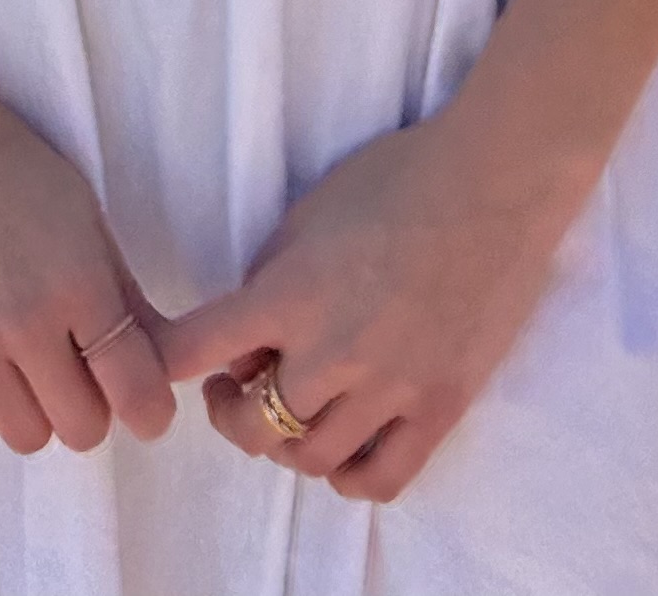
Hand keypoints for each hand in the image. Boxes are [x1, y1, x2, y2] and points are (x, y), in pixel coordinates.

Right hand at [0, 77, 174, 454]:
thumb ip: (122, 294)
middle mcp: (25, 321)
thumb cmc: (8, 163)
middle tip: (75, 368)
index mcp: (78, 280)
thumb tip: (160, 365)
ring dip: (35, 409)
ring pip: (26, 438)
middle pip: (82, 430)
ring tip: (21, 358)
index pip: (135, 391)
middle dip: (88, 406)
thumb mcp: (83, 215)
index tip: (145, 405)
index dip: (148, 409)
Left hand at [163, 104, 587, 503]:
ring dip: (286, 443)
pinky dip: (348, 476)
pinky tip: (343, 447)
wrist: (496, 183)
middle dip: (230, 411)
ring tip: (293, 409)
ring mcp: (389, 387)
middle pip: (251, 426)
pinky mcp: (439, 407)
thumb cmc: (398, 178)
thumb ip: (269, 280)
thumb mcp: (308, 213)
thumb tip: (248, 342)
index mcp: (290, 293)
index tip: (160, 364)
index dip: (164, 362)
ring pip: (310, 460)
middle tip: (236, 385)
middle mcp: (332, 351)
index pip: (193, 349)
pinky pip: (379, 479)